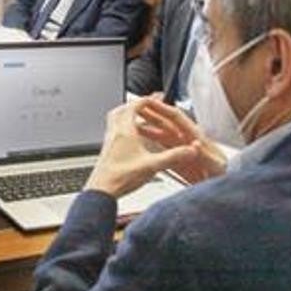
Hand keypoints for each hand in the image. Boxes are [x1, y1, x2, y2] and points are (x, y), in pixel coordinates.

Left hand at [84, 100, 201, 197]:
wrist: (101, 192)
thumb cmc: (120, 178)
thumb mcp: (152, 166)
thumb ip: (173, 157)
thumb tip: (189, 150)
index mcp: (125, 131)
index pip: (134, 106)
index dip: (146, 100)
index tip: (155, 99)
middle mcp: (114, 133)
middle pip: (121, 110)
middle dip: (134, 105)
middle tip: (145, 106)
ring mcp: (108, 141)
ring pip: (115, 120)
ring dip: (126, 115)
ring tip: (137, 119)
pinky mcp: (106, 150)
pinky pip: (113, 131)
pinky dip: (122, 129)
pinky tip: (130, 140)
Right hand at [134, 98, 227, 183]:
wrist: (224, 191)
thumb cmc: (225, 177)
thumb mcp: (216, 167)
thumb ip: (205, 156)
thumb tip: (196, 145)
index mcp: (197, 138)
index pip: (177, 118)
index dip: (162, 108)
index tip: (149, 101)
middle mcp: (188, 142)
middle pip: (166, 123)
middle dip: (151, 114)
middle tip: (135, 108)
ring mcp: (182, 152)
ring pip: (162, 135)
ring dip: (148, 128)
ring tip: (134, 123)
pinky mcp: (180, 163)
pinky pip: (162, 150)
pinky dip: (151, 145)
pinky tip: (142, 144)